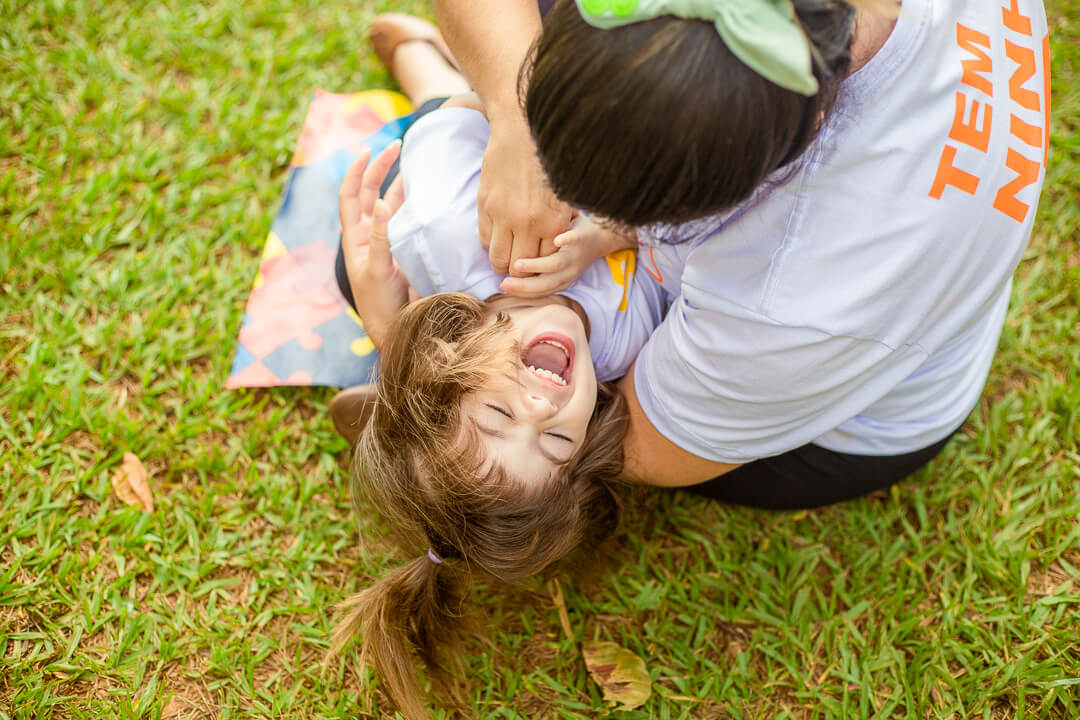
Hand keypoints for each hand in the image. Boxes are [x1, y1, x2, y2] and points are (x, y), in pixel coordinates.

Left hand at [340, 142, 408, 350]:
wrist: (394, 330)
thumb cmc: (379, 304)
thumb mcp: (377, 270)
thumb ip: (379, 237)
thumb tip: (380, 201)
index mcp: (354, 238)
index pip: (350, 195)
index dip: (357, 171)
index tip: (369, 149)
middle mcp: (368, 236)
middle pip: (370, 192)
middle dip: (381, 168)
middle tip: (398, 146)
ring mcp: (386, 243)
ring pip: (390, 204)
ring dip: (400, 184)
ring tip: (414, 165)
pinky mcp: (404, 251)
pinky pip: (407, 221)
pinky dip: (414, 205)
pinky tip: (426, 195)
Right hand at [478, 114, 572, 274]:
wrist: (523, 130)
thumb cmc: (549, 161)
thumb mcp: (564, 194)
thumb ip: (560, 222)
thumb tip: (558, 246)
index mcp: (553, 222)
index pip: (544, 262)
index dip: (540, 267)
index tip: (537, 265)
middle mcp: (528, 223)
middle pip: (520, 268)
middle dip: (521, 272)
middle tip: (520, 266)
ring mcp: (504, 215)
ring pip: (498, 259)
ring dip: (502, 262)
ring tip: (507, 254)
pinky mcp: (486, 205)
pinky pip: (485, 238)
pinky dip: (491, 242)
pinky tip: (498, 234)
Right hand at [498, 215, 635, 297]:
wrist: (599, 236)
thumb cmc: (568, 250)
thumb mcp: (552, 263)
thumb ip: (533, 268)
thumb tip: (505, 269)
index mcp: (558, 280)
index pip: (538, 291)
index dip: (521, 292)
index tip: (502, 287)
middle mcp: (566, 272)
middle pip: (544, 285)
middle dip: (523, 286)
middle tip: (504, 283)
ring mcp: (573, 256)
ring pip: (556, 266)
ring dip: (537, 267)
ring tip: (518, 265)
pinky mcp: (580, 238)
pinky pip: (574, 240)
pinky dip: (566, 241)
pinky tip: (556, 240)